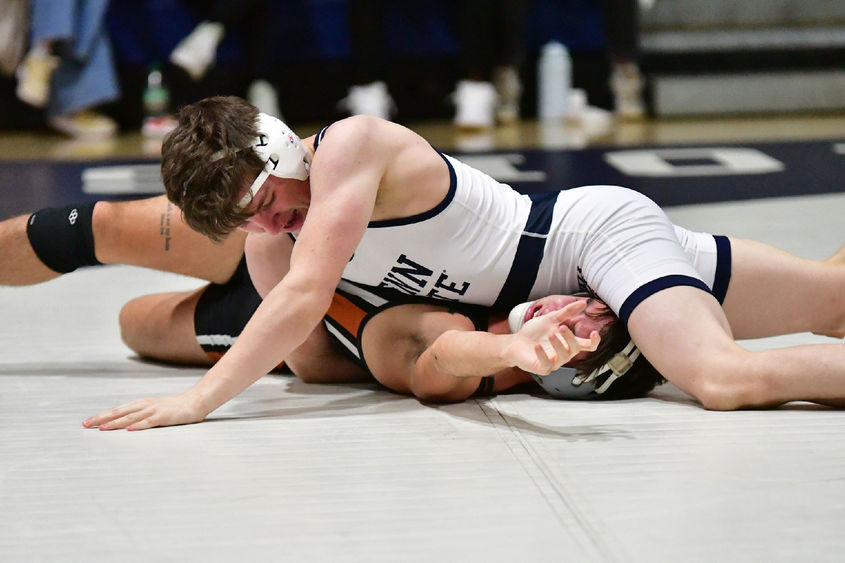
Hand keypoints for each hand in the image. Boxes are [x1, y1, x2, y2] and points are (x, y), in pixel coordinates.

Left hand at [83, 392, 208, 430]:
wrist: (194, 402)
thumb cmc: (173, 408)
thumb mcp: (153, 409)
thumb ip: (139, 415)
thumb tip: (123, 424)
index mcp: (140, 404)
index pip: (116, 410)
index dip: (101, 415)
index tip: (87, 422)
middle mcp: (144, 405)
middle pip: (119, 412)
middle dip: (101, 418)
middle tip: (86, 424)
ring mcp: (154, 410)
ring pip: (131, 417)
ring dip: (116, 423)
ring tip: (102, 428)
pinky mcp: (164, 417)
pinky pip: (149, 422)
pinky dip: (138, 426)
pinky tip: (129, 430)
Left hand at [502, 302, 599, 374]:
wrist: (515, 342)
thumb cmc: (534, 332)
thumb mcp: (551, 319)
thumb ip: (566, 312)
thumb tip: (583, 303)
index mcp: (568, 342)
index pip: (587, 346)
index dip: (594, 341)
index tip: (594, 332)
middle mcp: (563, 354)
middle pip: (575, 349)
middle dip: (570, 338)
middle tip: (562, 327)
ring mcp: (553, 362)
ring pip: (563, 357)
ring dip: (558, 345)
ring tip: (550, 334)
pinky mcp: (542, 368)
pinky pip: (546, 364)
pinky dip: (542, 355)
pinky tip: (537, 346)